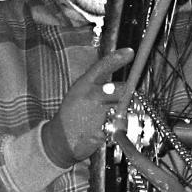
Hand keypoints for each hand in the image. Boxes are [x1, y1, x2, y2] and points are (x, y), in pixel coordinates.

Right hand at [42, 47, 134, 166]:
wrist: (60, 139)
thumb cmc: (73, 114)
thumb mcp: (79, 93)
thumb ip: (97, 86)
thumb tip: (122, 85)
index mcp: (84, 84)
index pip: (103, 66)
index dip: (118, 58)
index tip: (130, 52)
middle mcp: (91, 96)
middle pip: (121, 89)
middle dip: (126, 95)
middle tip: (119, 101)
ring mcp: (96, 113)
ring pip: (123, 108)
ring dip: (121, 113)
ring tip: (107, 118)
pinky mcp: (102, 130)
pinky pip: (119, 126)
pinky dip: (116, 128)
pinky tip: (104, 129)